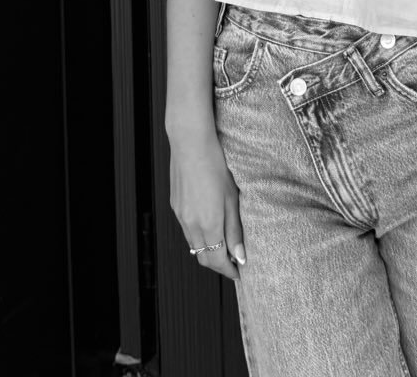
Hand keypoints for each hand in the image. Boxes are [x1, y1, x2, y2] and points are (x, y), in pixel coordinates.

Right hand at [169, 132, 245, 281]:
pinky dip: (199, 235)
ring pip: (194, 245)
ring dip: (208, 250)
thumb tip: (240, 256)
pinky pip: (187, 230)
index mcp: (208, 224)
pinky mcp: (175, 206)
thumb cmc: (216, 166)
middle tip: (234, 261)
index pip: (217, 261)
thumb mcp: (232, 198)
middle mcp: (190, 224)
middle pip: (203, 257)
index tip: (240, 272)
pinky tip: (210, 225)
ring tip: (225, 244)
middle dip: (218, 264)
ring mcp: (180, 215)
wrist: (191, 144)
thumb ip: (234, 229)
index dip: (229, 270)